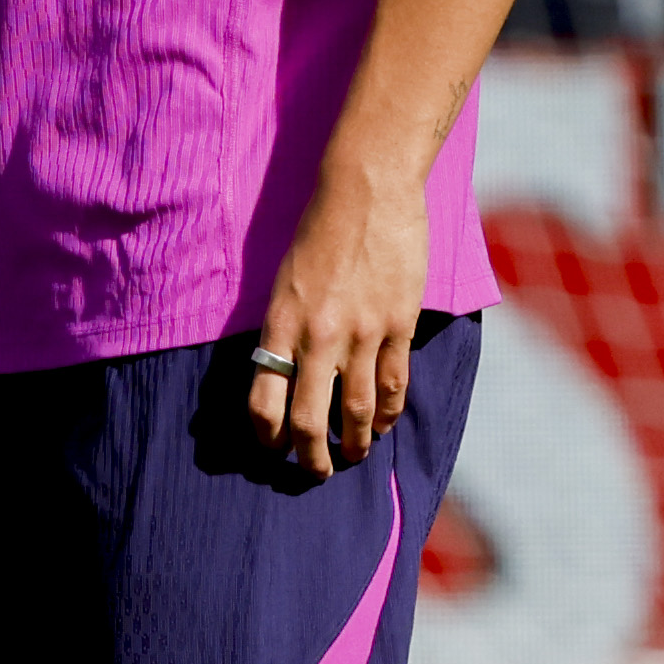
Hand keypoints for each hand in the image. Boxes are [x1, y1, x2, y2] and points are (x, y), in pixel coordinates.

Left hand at [245, 162, 428, 474]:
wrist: (366, 190)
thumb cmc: (318, 231)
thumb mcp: (283, 281)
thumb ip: (283, 328)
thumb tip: (281, 373)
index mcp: (280, 324)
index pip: (264, 400)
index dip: (267, 435)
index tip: (271, 447)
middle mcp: (319, 336)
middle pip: (310, 419)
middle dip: (310, 457)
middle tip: (313, 473)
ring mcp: (363, 333)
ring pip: (357, 410)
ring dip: (355, 443)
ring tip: (352, 457)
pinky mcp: (399, 324)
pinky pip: (394, 383)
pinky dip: (388, 412)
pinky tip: (383, 425)